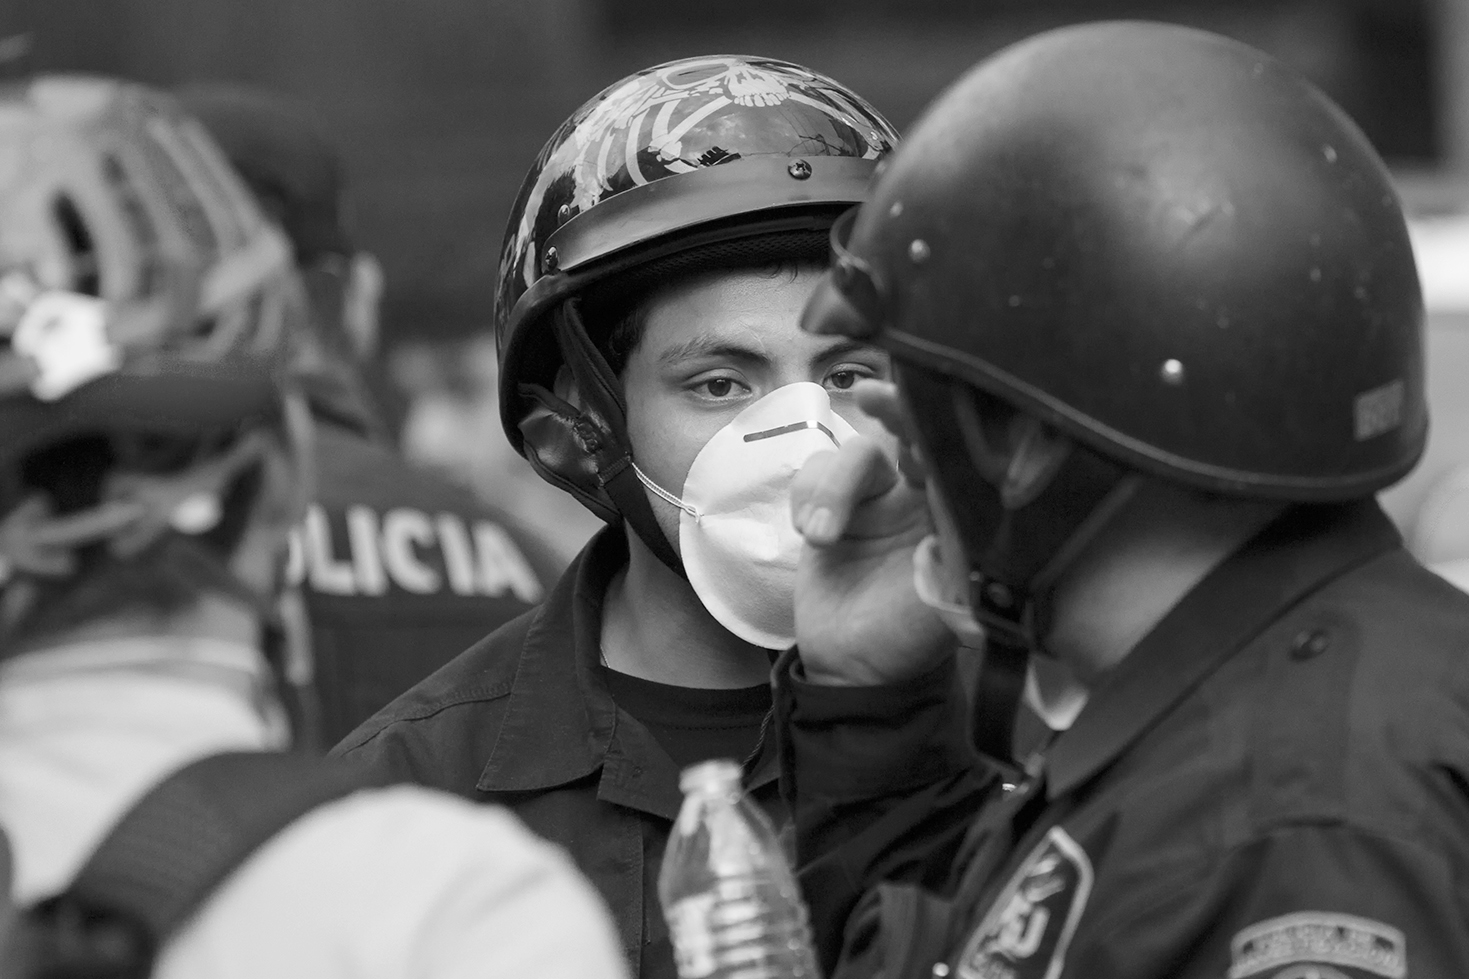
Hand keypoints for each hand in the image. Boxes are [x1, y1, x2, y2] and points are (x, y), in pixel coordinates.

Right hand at [792, 381, 954, 685]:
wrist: (852, 668)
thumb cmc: (908, 640)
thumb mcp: (941, 612)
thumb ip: (955, 575)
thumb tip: (962, 537)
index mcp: (959, 511)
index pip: (954, 449)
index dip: (935, 419)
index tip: (914, 404)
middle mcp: (923, 493)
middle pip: (906, 428)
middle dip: (890, 409)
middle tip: (870, 397)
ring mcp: (877, 497)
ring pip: (854, 453)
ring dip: (832, 487)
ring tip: (819, 538)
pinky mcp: (833, 505)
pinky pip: (815, 472)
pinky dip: (806, 496)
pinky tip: (809, 535)